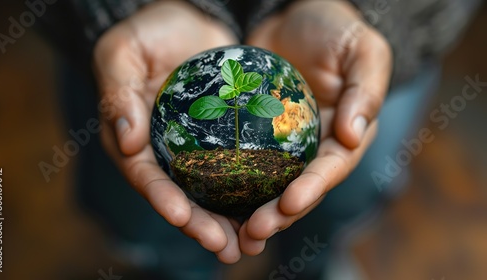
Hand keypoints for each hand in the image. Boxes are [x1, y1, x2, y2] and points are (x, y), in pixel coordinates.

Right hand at [93, 1, 241, 262]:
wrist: (186, 19)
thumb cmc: (146, 33)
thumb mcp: (121, 53)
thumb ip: (118, 95)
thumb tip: (126, 144)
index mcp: (134, 139)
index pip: (146, 176)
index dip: (162, 199)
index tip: (182, 216)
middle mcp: (164, 152)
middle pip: (181, 196)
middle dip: (201, 225)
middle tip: (224, 247)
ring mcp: (195, 149)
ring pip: (211, 192)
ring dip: (229, 220)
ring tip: (252, 243)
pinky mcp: (222, 139)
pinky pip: (237, 168)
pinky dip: (251, 190)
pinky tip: (273, 207)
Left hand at [241, 0, 391, 254]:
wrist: (294, 14)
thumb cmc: (336, 29)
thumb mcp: (363, 52)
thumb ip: (366, 90)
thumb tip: (355, 137)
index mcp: (345, 134)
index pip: (331, 167)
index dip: (312, 188)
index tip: (289, 203)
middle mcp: (314, 145)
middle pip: (298, 187)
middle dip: (278, 213)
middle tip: (253, 233)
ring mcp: (283, 142)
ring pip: (269, 183)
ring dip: (253, 210)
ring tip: (232, 234)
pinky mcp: (255, 133)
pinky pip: (243, 160)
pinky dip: (230, 181)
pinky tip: (210, 199)